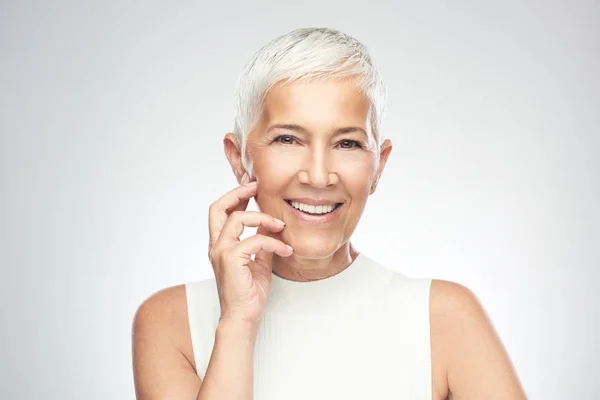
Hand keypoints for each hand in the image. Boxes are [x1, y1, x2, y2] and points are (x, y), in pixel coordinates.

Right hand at [207, 175, 292, 326]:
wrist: (244, 317)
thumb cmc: (249, 292)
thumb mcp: (259, 260)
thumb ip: (261, 240)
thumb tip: (270, 223)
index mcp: (220, 244)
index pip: (221, 212)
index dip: (235, 196)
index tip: (254, 188)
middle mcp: (216, 246)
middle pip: (217, 207)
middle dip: (237, 192)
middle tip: (257, 187)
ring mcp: (221, 252)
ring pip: (237, 219)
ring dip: (263, 218)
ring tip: (280, 225)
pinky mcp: (231, 259)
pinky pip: (254, 240)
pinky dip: (273, 241)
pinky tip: (286, 249)